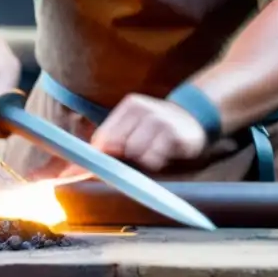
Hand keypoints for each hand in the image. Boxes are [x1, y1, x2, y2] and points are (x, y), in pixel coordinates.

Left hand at [90, 93, 206, 171]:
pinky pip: (153, 159)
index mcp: (131, 105)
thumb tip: (83, 163)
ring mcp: (160, 121)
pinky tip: (164, 153)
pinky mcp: (174, 136)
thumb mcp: (137, 125)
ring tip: (153, 151)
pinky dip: (155, 162)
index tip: (89, 170)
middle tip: (135, 158)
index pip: (103, 135)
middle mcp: (144, 109)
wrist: (194, 119)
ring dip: (140, 160)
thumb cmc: (157, 129)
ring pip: (134, 152)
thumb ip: (113, 139)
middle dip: (121, 158)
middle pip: (116, 146)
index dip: (97, 155)